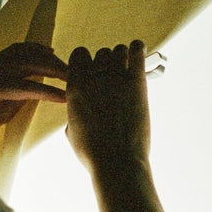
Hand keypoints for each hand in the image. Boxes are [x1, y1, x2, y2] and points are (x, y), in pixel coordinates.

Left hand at [0, 42, 67, 136]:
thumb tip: (25, 100)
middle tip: (77, 79)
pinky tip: (47, 53)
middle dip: (56, 70)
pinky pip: (16, 49)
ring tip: (67, 69)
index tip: (67, 97)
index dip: (48, 92)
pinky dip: (34, 48)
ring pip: (25, 52)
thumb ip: (4, 113)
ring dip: (48, 58)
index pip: (26, 87)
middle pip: (31, 63)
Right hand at [65, 40, 150, 170]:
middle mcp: (93, 78)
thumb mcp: (72, 132)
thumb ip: (75, 112)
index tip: (92, 71)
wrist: (117, 162)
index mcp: (75, 87)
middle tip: (114, 77)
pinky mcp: (136, 82)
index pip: (78, 54)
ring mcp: (115, 78)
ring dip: (123, 57)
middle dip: (107, 63)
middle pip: (101, 53)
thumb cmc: (93, 153)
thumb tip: (79, 109)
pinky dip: (138, 48)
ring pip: (119, 50)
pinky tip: (140, 54)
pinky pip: (137, 50)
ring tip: (127, 68)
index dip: (86, 61)